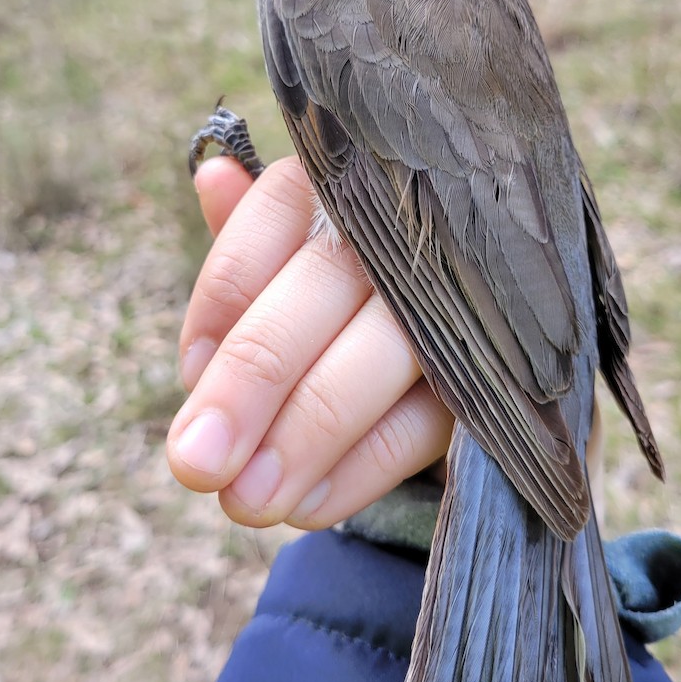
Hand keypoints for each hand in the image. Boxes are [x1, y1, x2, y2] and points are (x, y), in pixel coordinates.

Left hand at [167, 156, 452, 529]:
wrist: (471, 320)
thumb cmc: (355, 287)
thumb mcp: (302, 249)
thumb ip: (249, 234)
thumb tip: (212, 176)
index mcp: (345, 183)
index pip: (272, 221)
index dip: (221, 305)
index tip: (189, 374)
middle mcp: (405, 227)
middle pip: (320, 289)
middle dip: (250, 382)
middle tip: (195, 465)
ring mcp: (457, 301)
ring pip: (377, 358)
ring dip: (303, 437)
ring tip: (245, 503)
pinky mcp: (491, 375)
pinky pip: (424, 425)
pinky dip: (360, 470)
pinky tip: (305, 505)